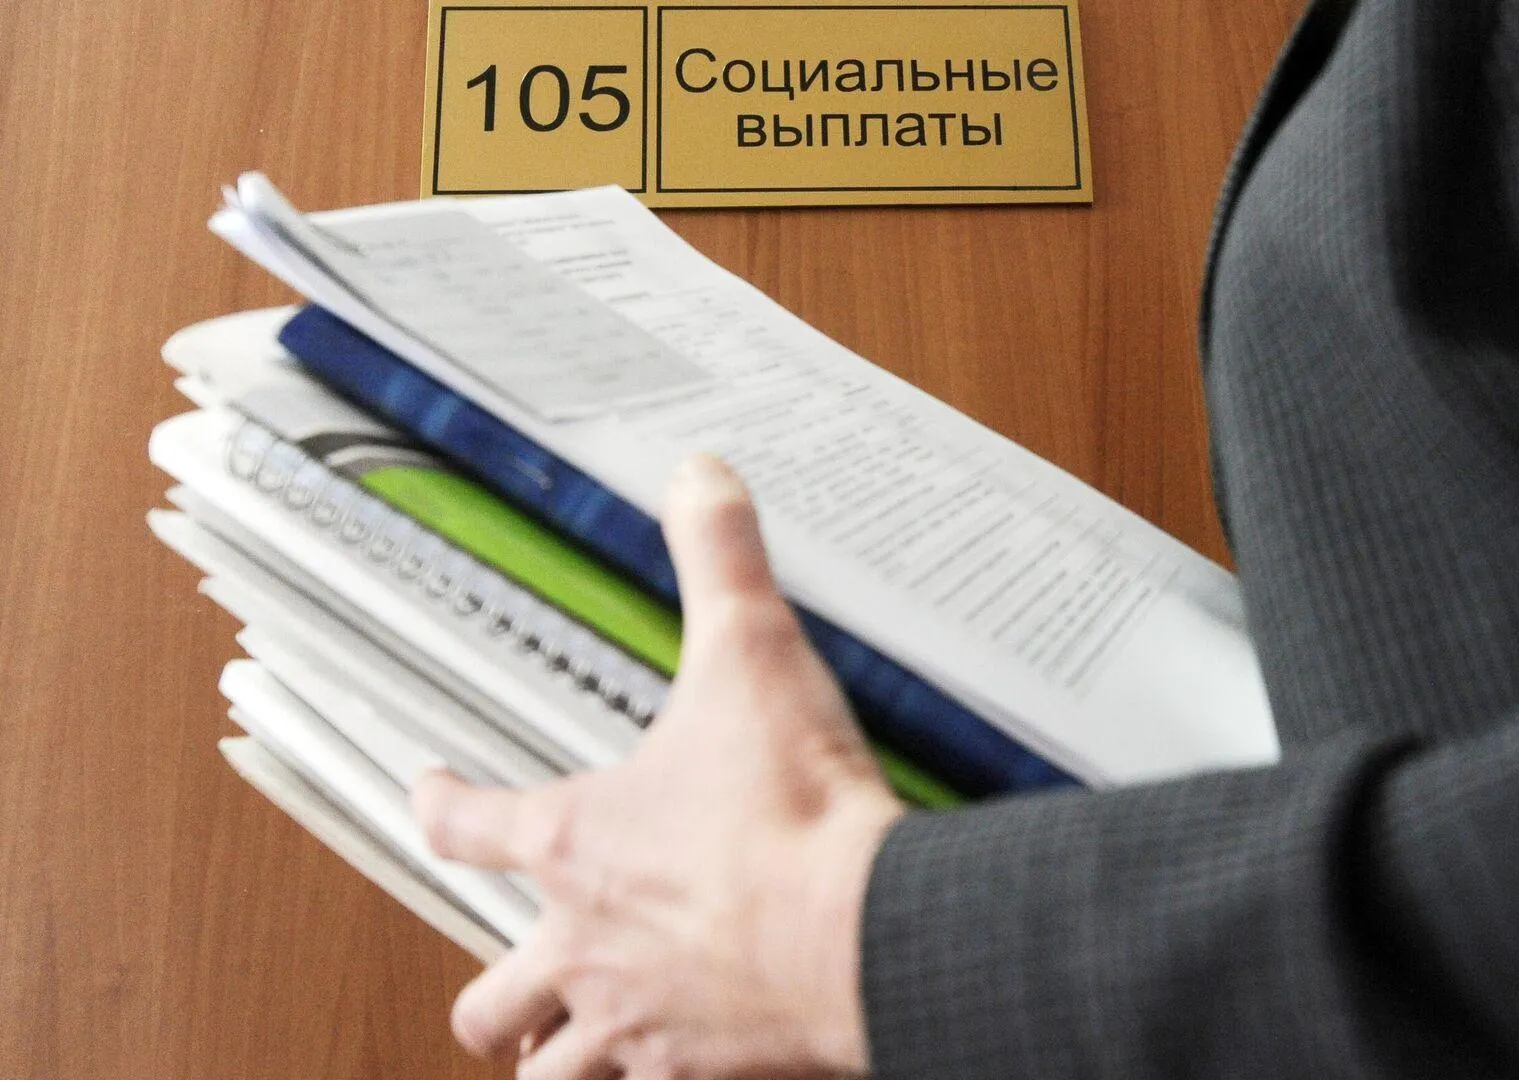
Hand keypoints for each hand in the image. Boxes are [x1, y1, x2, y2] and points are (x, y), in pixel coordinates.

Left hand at [412, 455, 905, 1078]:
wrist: (864, 933)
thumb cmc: (794, 815)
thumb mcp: (753, 655)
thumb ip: (722, 560)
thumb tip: (701, 479)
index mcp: (580, 845)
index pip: (469, 826)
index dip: (440, 805)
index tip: (428, 795)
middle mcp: (589, 948)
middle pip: (490, 1000)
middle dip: (492, 1000)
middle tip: (505, 991)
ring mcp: (641, 1022)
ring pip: (553, 1078)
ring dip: (552, 1066)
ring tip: (566, 1055)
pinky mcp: (703, 1073)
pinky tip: (682, 1070)